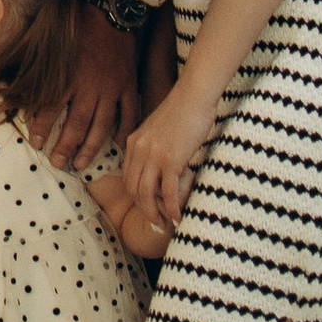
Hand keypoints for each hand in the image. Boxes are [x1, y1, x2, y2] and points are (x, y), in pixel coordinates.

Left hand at [40, 7, 133, 169]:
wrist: (110, 10)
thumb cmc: (75, 24)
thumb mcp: (44, 40)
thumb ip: (19, 61)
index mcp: (67, 76)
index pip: (51, 108)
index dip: (42, 127)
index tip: (36, 143)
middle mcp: (89, 87)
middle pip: (77, 124)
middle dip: (66, 146)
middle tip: (57, 163)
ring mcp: (111, 88)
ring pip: (101, 125)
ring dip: (91, 147)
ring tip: (81, 164)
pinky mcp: (127, 85)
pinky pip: (128, 113)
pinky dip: (124, 130)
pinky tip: (117, 145)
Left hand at [120, 82, 211, 238]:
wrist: (194, 96)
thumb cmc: (183, 111)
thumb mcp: (159, 129)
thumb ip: (154, 146)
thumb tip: (163, 167)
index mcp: (134, 142)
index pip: (128, 177)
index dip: (137, 196)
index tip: (148, 207)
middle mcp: (139, 149)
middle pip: (133, 189)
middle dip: (144, 209)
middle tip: (157, 222)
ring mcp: (153, 155)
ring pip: (146, 194)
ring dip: (154, 214)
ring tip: (165, 224)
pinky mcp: (171, 160)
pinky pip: (167, 192)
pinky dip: (171, 208)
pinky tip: (178, 217)